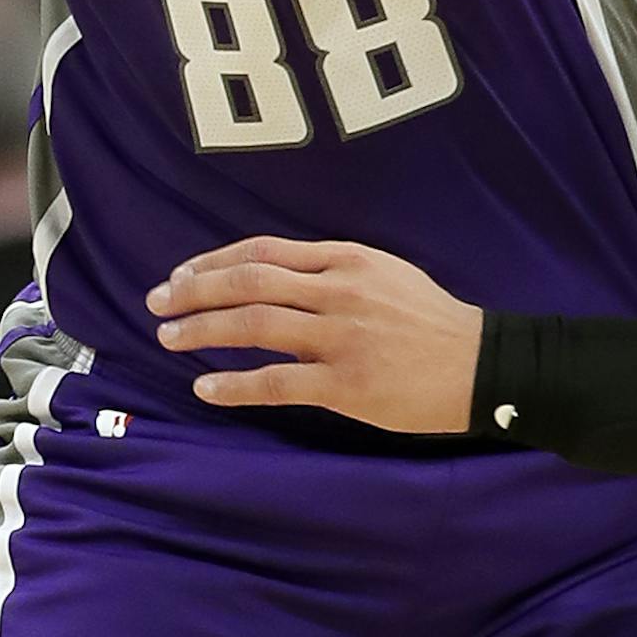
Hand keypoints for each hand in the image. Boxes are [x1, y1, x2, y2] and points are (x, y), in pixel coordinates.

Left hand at [147, 237, 481, 433]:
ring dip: (203, 330)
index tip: (183, 273)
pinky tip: (205, 387)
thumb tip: (276, 275)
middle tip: (157, 301)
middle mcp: (338, 290)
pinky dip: (235, 385)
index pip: (265, 249)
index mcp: (346, 258)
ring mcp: (340, 336)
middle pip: (250, 280)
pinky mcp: (346, 383)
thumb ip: (331, 269)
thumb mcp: (383, 271)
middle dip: (195, 289)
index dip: (216, 259)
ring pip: (255, 324)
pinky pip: (277, 382)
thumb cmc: (430, 319)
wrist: (479, 363)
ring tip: (168, 337)